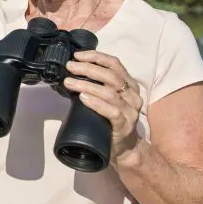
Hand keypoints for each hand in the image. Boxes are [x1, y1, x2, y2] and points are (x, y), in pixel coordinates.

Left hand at [63, 50, 143, 164]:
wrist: (122, 148)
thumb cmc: (110, 120)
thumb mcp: (106, 98)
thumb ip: (96, 85)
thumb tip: (71, 73)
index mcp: (129, 85)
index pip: (115, 64)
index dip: (96, 57)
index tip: (78, 56)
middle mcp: (132, 95)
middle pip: (111, 76)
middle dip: (88, 69)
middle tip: (70, 67)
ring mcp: (130, 111)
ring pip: (110, 93)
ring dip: (87, 85)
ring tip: (70, 82)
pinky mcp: (124, 126)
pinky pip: (112, 112)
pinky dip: (96, 103)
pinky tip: (83, 98)